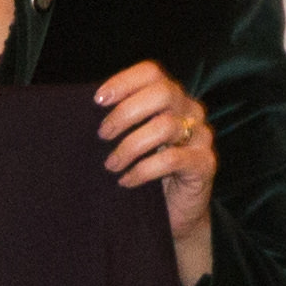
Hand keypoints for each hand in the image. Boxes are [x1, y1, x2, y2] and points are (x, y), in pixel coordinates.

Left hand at [93, 61, 216, 284]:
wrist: (175, 211)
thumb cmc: (146, 171)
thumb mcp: (130, 140)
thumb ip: (119, 122)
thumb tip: (81, 111)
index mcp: (171, 98)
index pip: (151, 73)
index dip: (124, 81)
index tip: (97, 100)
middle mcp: (190, 111)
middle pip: (163, 92)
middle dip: (126, 112)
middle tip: (102, 135)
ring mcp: (201, 136)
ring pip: (166, 126)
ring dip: (131, 145)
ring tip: (111, 165)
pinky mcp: (205, 163)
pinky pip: (173, 159)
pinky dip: (144, 170)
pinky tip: (126, 181)